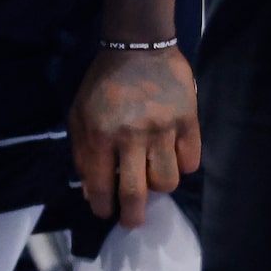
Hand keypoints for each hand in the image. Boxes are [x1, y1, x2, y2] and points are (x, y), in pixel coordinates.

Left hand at [70, 45, 199, 228]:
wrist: (138, 48)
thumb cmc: (102, 85)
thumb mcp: (79, 115)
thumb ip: (81, 153)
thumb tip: (91, 191)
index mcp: (99, 135)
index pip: (100, 184)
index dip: (102, 206)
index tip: (105, 213)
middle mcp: (131, 136)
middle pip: (135, 192)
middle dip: (132, 215)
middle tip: (132, 222)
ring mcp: (163, 129)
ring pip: (167, 181)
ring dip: (158, 189)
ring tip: (151, 180)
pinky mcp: (188, 121)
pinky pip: (191, 161)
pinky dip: (182, 167)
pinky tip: (172, 160)